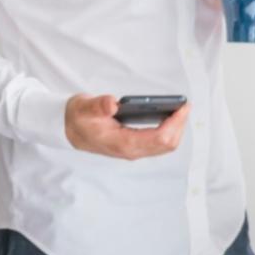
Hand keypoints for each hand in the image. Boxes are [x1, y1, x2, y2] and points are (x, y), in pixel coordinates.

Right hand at [64, 93, 190, 158]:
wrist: (69, 131)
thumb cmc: (78, 118)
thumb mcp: (83, 108)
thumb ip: (97, 106)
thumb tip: (112, 104)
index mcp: (123, 143)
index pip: (159, 138)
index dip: (175, 123)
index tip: (182, 107)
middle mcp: (131, 151)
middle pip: (167, 144)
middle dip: (180, 125)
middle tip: (184, 105)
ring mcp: (134, 151)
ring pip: (165, 146)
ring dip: (176, 128)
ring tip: (180, 109)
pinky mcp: (135, 147)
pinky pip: (159, 143)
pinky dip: (169, 131)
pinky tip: (170, 117)